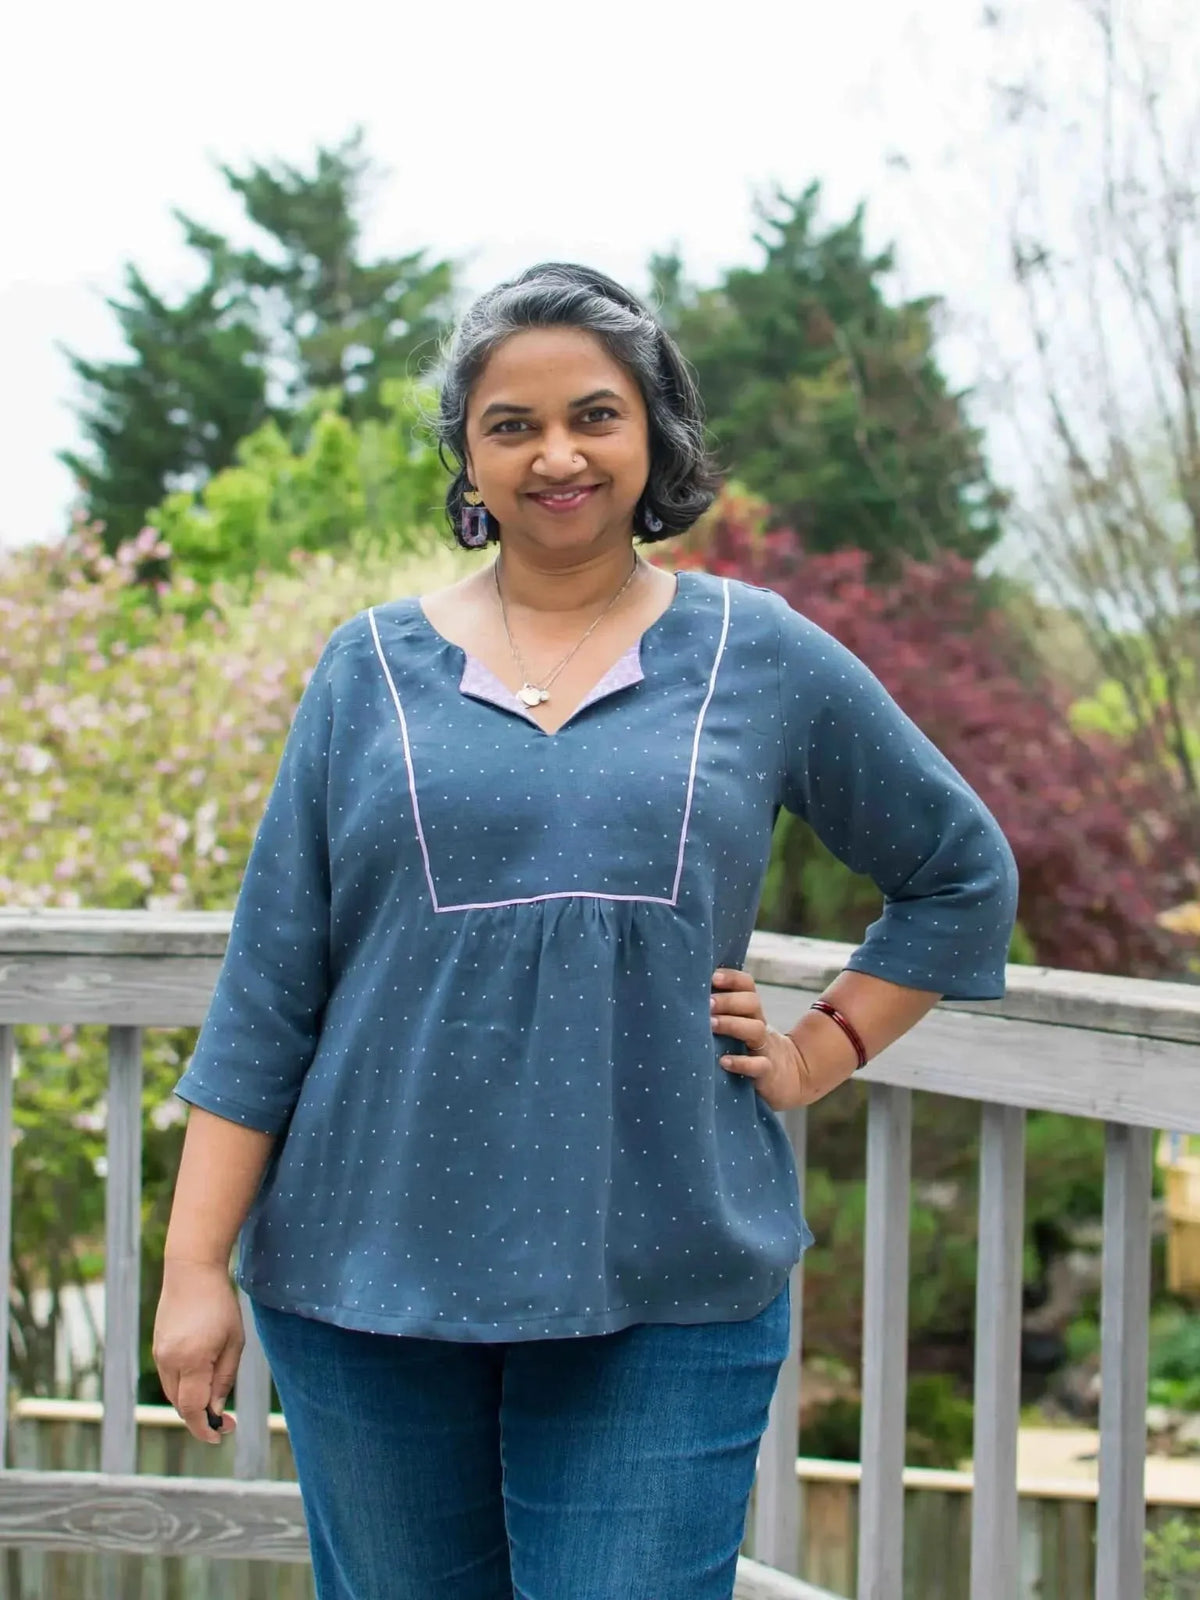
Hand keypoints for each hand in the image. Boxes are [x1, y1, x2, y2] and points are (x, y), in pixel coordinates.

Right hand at [153, 1259, 242, 1443]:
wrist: (191, 1272)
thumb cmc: (220, 1305)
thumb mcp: (234, 1342)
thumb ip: (225, 1378)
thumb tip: (217, 1411)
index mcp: (192, 1360)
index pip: (193, 1408)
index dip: (205, 1428)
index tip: (221, 1436)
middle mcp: (169, 1361)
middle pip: (181, 1405)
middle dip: (201, 1417)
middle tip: (226, 1421)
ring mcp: (159, 1355)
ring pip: (174, 1394)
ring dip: (192, 1403)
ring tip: (216, 1399)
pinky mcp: (156, 1348)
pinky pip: (169, 1379)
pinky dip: (184, 1387)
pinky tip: (202, 1380)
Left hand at [711, 968, 810, 1112]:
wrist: (787, 1077)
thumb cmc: (748, 1048)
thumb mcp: (740, 1025)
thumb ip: (720, 1011)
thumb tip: (685, 993)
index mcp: (750, 1011)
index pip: (747, 985)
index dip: (732, 978)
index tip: (712, 977)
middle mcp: (759, 1024)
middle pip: (752, 1003)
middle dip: (728, 1000)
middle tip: (706, 1003)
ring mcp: (765, 1048)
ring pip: (755, 1029)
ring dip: (731, 1024)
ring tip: (710, 1025)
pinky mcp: (767, 1072)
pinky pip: (758, 1065)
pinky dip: (741, 1063)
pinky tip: (723, 1061)